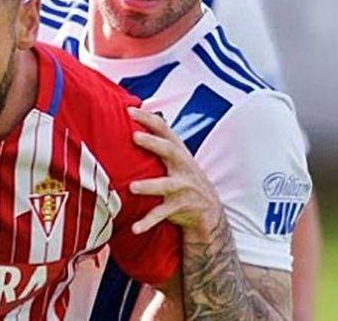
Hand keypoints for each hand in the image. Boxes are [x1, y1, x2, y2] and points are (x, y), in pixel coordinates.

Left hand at [126, 107, 223, 241]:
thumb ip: (158, 142)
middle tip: (134, 136)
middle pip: (169, 152)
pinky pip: (162, 215)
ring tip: (133, 187)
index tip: (129, 110)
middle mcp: (182, 168)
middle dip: (153, 143)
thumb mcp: (176, 159)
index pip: (165, 130)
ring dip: (149, 186)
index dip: (148, 118)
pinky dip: (148, 222)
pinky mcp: (179, 208)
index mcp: (179, 153)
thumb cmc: (183, 179)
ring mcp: (182, 188)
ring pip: (166, 186)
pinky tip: (136, 228)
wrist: (208, 211)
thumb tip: (131, 117)